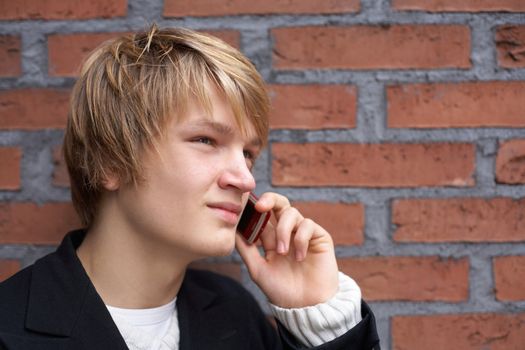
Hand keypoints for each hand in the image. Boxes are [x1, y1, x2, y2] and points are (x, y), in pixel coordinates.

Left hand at [235, 192, 338, 308]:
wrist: (305, 306)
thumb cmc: (281, 290)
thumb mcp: (258, 270)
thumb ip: (246, 249)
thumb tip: (232, 229)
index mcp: (271, 238)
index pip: (262, 215)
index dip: (254, 208)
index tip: (245, 206)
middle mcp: (287, 232)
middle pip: (279, 203)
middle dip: (269, 199)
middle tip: (260, 206)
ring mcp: (303, 233)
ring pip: (291, 212)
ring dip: (283, 230)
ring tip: (281, 252)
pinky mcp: (319, 237)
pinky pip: (307, 225)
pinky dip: (300, 239)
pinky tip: (299, 257)